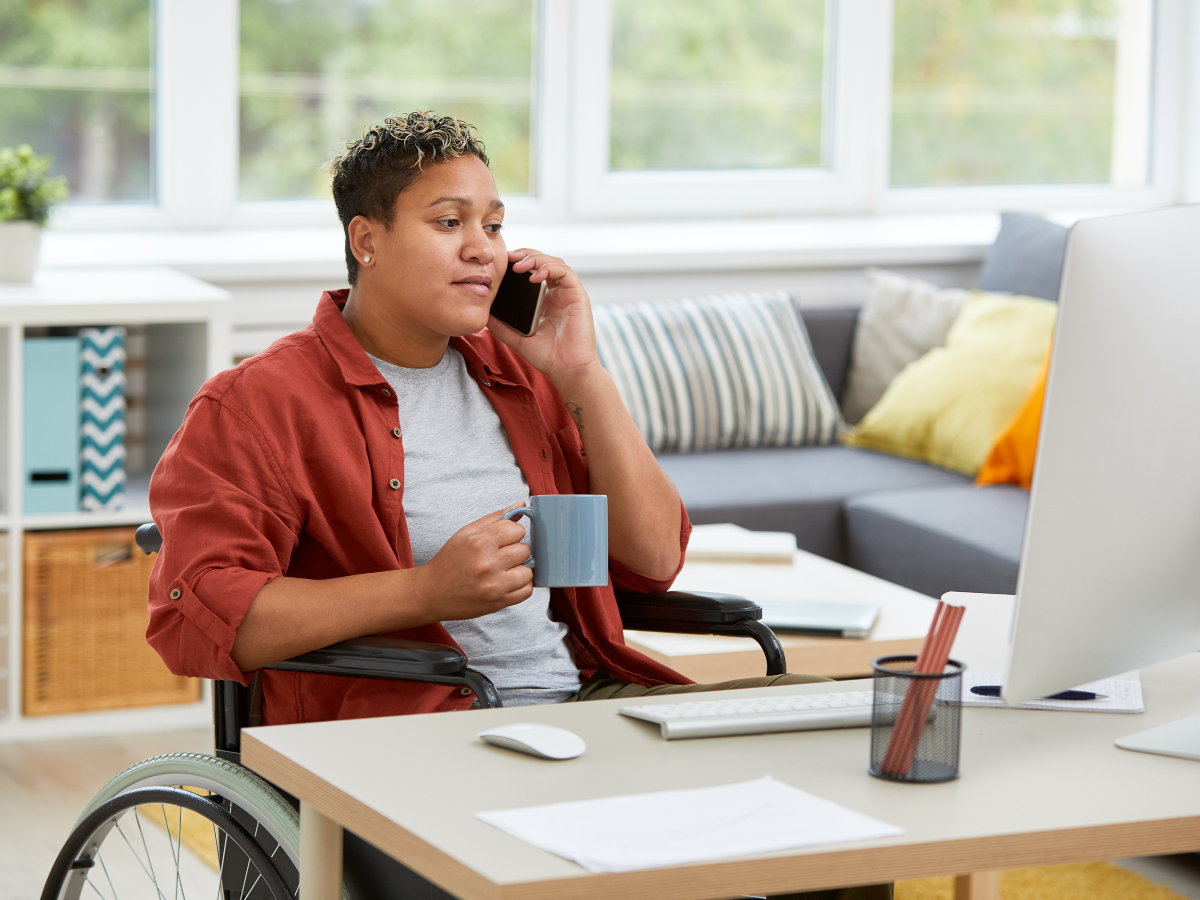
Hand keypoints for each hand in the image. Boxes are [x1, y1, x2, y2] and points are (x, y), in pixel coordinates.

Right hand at [416, 503, 533, 620]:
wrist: (431, 592)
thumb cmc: (449, 561)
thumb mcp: (466, 533)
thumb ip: (496, 518)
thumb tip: (522, 504)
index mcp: (480, 542)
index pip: (517, 530)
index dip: (512, 534)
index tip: (502, 540)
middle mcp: (489, 563)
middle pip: (525, 550)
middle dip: (515, 552)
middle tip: (500, 557)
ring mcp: (495, 585)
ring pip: (528, 571)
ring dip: (519, 570)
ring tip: (504, 571)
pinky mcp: (498, 602)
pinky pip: (526, 591)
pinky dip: (521, 586)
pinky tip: (508, 582)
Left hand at [487, 249, 600, 383]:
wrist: (568, 369)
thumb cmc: (548, 356)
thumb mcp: (517, 339)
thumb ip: (501, 326)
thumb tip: (483, 315)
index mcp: (544, 300)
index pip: (531, 271)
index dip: (518, 262)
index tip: (501, 263)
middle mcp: (557, 293)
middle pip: (542, 261)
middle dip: (525, 255)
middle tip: (508, 257)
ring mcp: (568, 293)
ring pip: (554, 262)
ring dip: (536, 259)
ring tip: (519, 265)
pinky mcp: (578, 295)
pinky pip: (565, 272)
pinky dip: (550, 268)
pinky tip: (535, 276)